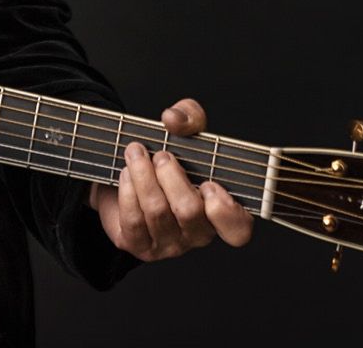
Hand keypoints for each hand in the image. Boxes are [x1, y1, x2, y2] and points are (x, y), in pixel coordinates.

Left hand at [89, 98, 253, 261]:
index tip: (209, 183)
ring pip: (157, 212)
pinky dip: (127, 190)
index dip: (225, 211)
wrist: (125, 173)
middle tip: (160, 154)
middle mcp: (197, 233)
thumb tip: (173, 119)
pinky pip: (133, 221)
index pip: (237, 230)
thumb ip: (189, 116)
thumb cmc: (166, 158)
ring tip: (135, 153)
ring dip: (143, 175)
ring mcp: (169, 243)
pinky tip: (126, 173)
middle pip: (189, 212)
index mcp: (219, 211)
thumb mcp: (184, 130)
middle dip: (170, 176)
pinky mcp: (140, 245)